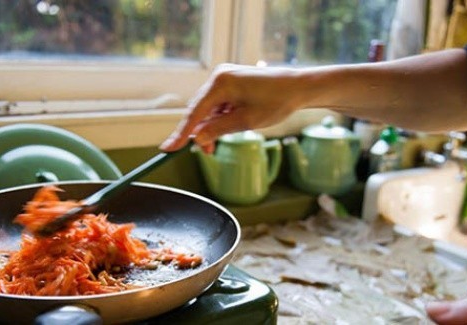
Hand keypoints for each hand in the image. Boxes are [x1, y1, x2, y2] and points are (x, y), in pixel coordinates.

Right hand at [160, 64, 306, 152]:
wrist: (298, 87)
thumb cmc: (276, 102)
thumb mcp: (246, 121)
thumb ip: (218, 130)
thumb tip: (197, 138)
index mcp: (220, 83)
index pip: (194, 113)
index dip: (181, 134)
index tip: (168, 149)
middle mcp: (219, 76)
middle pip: (199, 110)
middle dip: (201, 132)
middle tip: (208, 151)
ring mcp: (225, 78)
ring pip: (209, 109)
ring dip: (213, 126)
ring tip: (223, 141)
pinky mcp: (232, 81)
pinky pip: (218, 104)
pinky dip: (220, 118)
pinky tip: (233, 125)